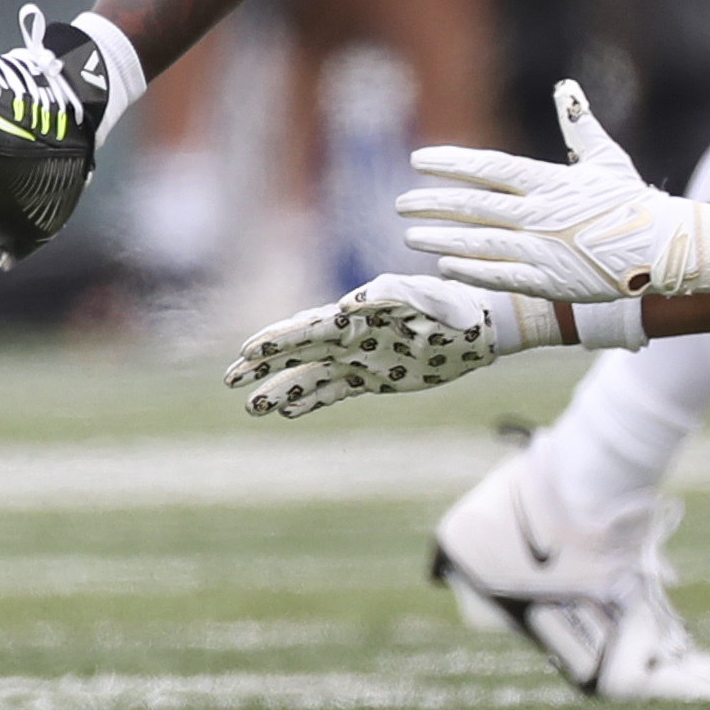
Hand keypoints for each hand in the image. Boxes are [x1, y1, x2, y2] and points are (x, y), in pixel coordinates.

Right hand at [226, 275, 522, 417]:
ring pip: (311, 375)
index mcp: (358, 316)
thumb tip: (351, 302)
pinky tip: (288, 413)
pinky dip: (312, 401)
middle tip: (230, 379)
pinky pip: (335, 391)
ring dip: (281, 389)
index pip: (308, 328)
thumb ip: (392, 296)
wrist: (479, 329)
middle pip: (299, 351)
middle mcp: (352, 336)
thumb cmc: (454, 307)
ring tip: (251, 407)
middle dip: (264, 364)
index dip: (278, 340)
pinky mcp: (374, 377)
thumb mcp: (427, 298)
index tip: (248, 350)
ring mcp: (360, 358)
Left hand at [399, 78, 709, 301]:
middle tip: (401, 202)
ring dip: (441, 238)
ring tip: (411, 234)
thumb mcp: (607, 157)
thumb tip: (566, 86)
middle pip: (475, 206)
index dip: (451, 162)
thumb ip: (580, 123)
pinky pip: (500, 277)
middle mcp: (541, 215)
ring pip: (479, 242)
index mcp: (552, 181)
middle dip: (434, 203)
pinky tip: (444, 265)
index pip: (490, 168)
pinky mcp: (549, 282)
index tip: (418, 160)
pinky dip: (470, 271)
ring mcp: (543, 250)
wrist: (663, 249)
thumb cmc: (632, 201)